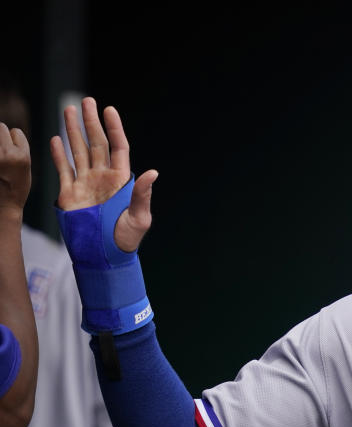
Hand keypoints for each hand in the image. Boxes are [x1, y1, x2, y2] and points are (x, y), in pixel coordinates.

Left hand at [0, 123, 30, 221]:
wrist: (1, 206)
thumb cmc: (15, 188)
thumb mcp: (25, 167)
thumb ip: (18, 147)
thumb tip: (3, 129)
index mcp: (20, 157)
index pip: (15, 131)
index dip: (15, 142)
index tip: (14, 157)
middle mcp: (4, 154)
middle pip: (0, 127)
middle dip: (1, 138)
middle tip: (3, 157)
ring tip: (0, 162)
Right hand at [50, 97, 155, 251]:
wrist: (105, 256)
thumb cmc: (127, 239)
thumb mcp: (139, 218)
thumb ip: (142, 194)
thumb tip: (152, 173)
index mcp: (121, 180)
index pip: (118, 147)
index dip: (114, 128)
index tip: (109, 109)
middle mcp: (102, 177)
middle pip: (96, 143)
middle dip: (90, 122)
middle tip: (85, 101)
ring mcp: (85, 184)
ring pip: (78, 151)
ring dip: (73, 131)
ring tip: (68, 110)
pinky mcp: (69, 194)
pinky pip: (63, 169)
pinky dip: (59, 154)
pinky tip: (55, 138)